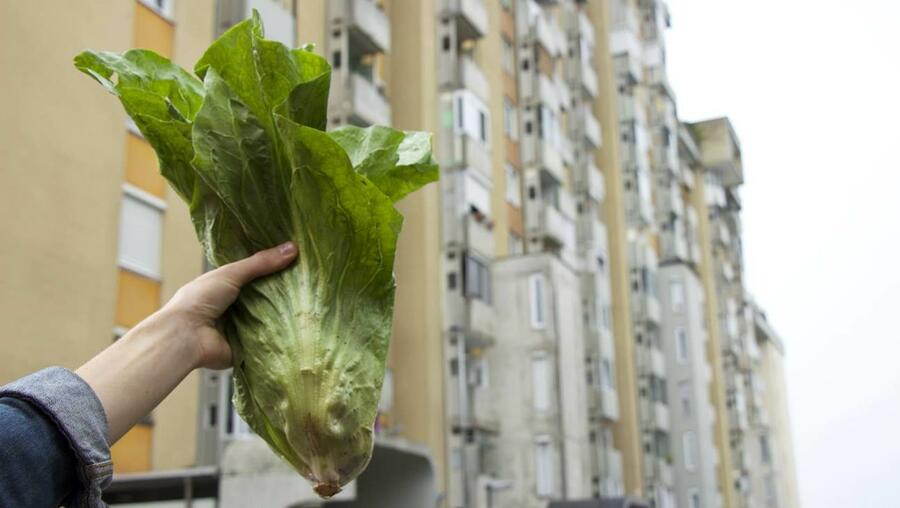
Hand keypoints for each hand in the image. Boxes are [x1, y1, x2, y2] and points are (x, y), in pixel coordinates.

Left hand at [160, 241, 297, 369]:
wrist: (186, 337)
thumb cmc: (199, 300)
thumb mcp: (230, 273)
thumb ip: (260, 263)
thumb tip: (292, 248)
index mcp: (225, 287)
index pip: (255, 276)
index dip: (274, 269)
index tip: (297, 261)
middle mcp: (234, 307)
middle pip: (265, 296)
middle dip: (283, 292)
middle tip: (309, 281)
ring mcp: (242, 328)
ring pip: (270, 318)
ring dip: (284, 313)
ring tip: (311, 301)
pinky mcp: (248, 347)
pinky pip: (269, 339)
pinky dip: (281, 334)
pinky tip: (301, 325)